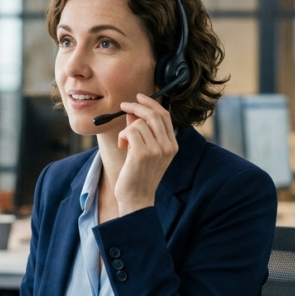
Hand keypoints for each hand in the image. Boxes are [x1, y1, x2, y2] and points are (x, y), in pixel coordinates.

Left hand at [114, 94, 177, 216]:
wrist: (136, 198)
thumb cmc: (138, 175)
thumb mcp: (143, 150)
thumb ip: (141, 130)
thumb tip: (133, 111)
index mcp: (172, 145)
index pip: (165, 116)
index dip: (152, 103)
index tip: (140, 97)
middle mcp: (167, 146)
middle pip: (154, 114)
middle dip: (137, 106)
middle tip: (124, 105)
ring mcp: (157, 150)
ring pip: (139, 123)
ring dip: (127, 129)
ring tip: (124, 142)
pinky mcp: (143, 153)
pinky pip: (130, 131)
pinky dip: (122, 136)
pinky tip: (122, 147)